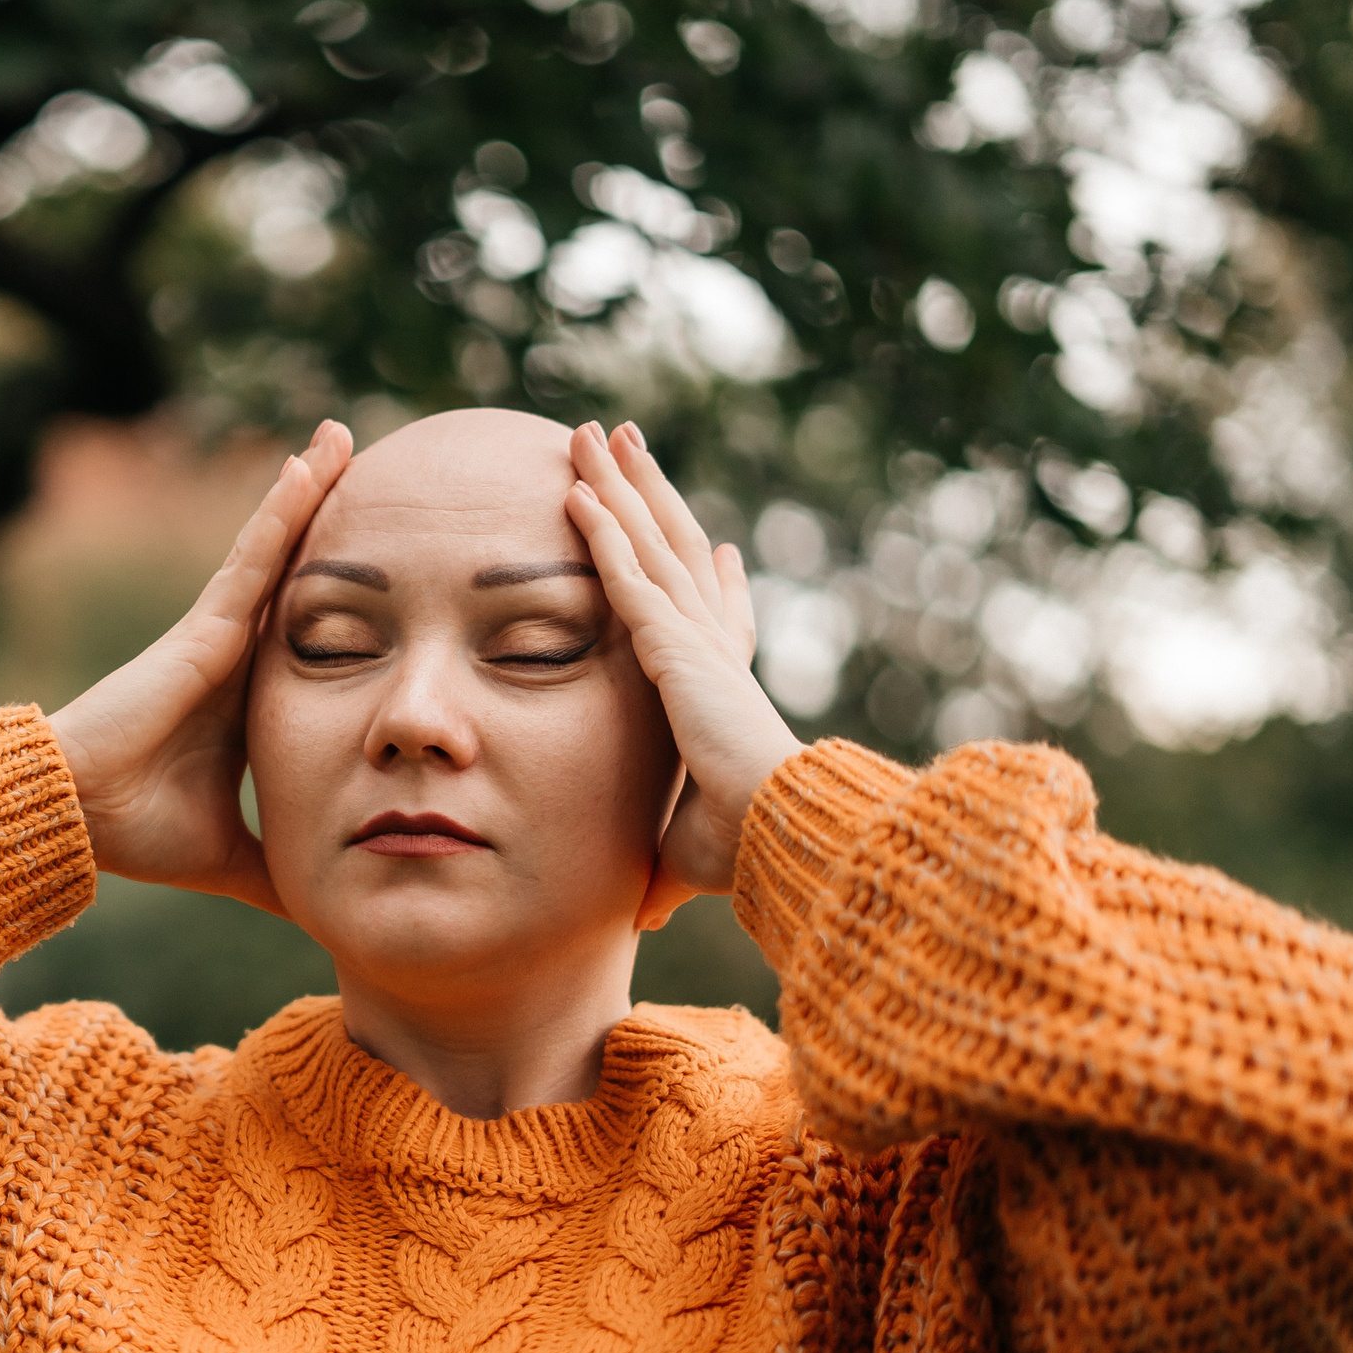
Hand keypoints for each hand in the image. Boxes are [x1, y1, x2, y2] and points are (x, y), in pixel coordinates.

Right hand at [47, 420, 355, 913]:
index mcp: (252, 698)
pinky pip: (253, 554)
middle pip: (302, 576)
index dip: (355, 599)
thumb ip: (281, 869)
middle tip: (389, 474)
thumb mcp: (240, 853)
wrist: (77, 814)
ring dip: (311, 490)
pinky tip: (309, 461)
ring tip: (347, 435)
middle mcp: (238, 654)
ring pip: (280, 549)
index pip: (318, 637)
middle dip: (338, 523)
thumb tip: (330, 913)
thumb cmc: (139, 829)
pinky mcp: (204, 626)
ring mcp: (220, 633)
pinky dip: (282, 508)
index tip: (399, 568)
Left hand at [565, 419, 803, 929]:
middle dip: (647, 495)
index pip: (711, 618)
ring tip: (590, 432)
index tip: (712, 547)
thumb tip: (635, 920)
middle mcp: (710, 649)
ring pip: (647, 541)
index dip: (706, 579)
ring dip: (617, 485)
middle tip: (622, 445)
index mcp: (717, 691)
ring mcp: (693, 639)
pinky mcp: (673, 645)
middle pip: (672, 550)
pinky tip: (571, 490)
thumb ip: (657, 870)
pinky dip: (599, 530)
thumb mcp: (683, 853)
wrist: (781, 839)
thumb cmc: (746, 854)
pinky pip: (624, 575)